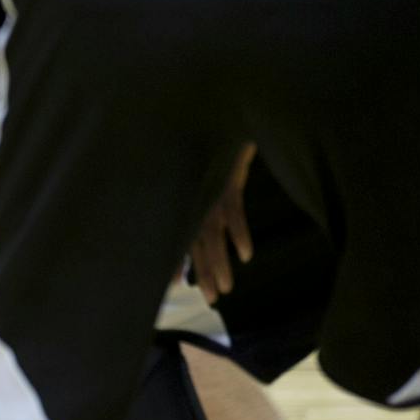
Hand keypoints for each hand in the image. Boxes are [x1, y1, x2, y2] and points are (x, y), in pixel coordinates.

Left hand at [188, 144, 257, 303]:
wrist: (217, 119)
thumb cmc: (207, 153)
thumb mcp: (198, 178)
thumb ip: (195, 205)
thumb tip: (195, 235)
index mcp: (183, 202)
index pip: (176, 237)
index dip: (174, 262)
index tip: (173, 287)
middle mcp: (193, 202)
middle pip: (195, 244)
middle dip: (202, 273)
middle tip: (210, 299)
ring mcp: (210, 193)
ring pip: (212, 235)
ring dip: (219, 262)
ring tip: (226, 288)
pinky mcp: (228, 183)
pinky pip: (234, 213)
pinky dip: (240, 234)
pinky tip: (246, 255)